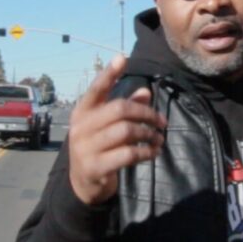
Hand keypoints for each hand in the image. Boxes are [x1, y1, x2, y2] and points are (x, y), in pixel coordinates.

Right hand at [68, 54, 166, 204]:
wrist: (83, 183)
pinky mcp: (95, 167)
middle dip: (146, 114)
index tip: (122, 58)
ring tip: (159, 138)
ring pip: (126, 131)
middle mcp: (81, 127)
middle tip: (162, 122)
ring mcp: (85, 148)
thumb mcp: (107, 125)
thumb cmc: (100, 146)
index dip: (109, 74)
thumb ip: (124, 107)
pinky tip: (154, 152)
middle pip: (120, 109)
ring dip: (149, 134)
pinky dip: (146, 152)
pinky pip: (128, 154)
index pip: (96, 89)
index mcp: (82, 112)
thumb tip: (145, 91)